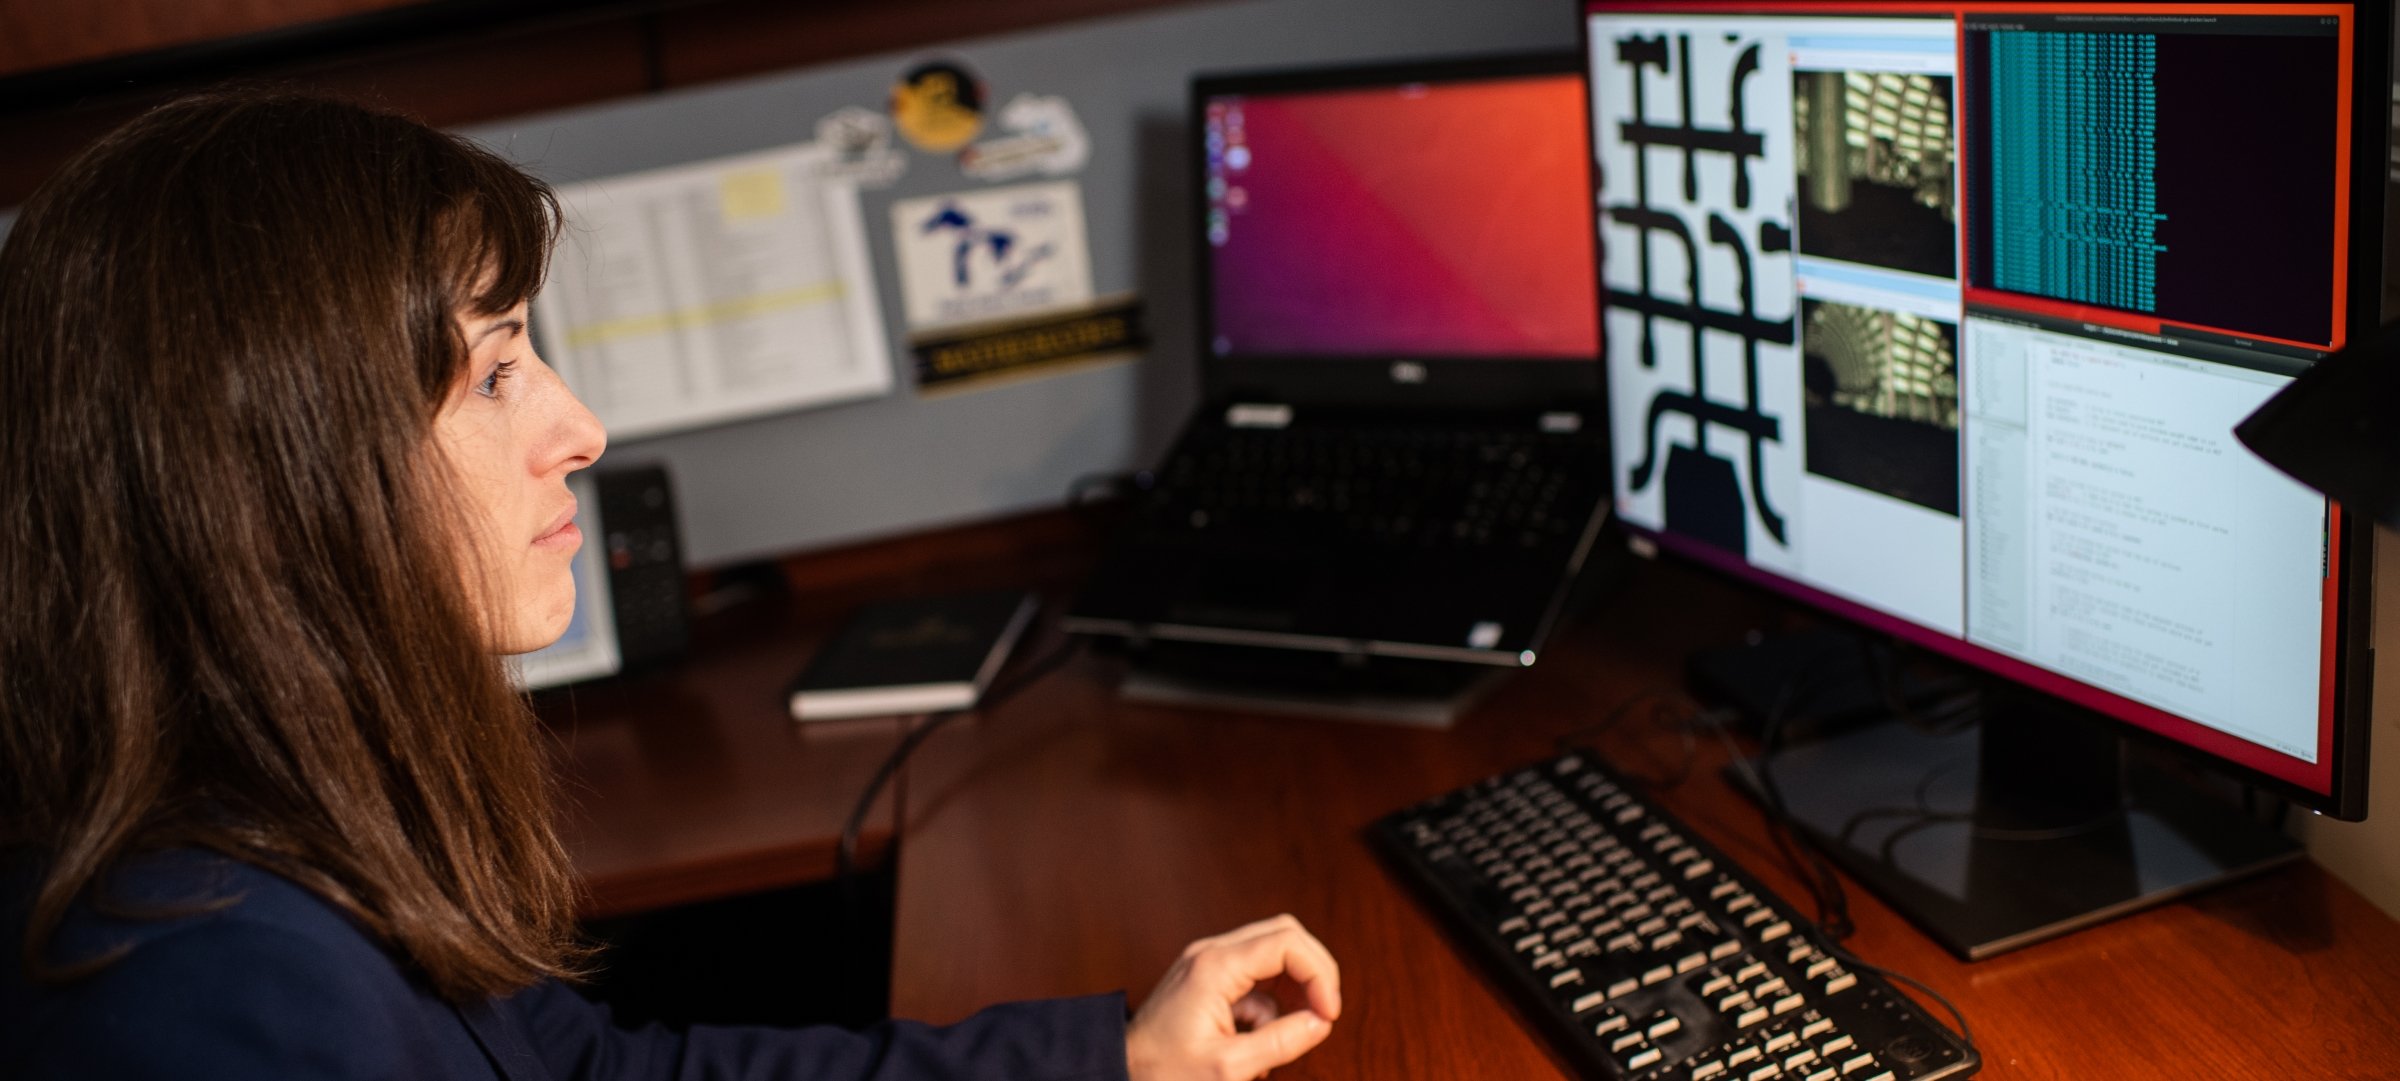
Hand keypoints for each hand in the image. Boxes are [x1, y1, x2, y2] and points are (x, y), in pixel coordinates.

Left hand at [1125, 914, 1341, 1080]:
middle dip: (1312, 973)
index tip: (1328, 1014)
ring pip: (1272, 953)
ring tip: (1288, 1032)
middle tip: (1323, 1014)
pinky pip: (1254, 976)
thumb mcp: (1227, 1067)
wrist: (1116, 1071)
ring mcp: (1208, 963)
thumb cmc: (1161, 1072)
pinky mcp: (1207, 979)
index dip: (1319, 974)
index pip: (1288, 943)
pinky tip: (1257, 1039)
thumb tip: (1321, 1022)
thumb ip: (1281, 1042)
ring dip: (1292, 990)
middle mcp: (1211, 953)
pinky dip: (1269, 1002)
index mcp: (1215, 967)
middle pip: (1284, 935)